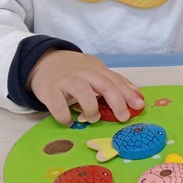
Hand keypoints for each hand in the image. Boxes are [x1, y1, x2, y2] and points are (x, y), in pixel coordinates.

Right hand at [27, 50, 144, 125]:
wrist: (44, 61)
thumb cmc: (74, 71)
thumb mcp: (96, 71)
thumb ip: (114, 82)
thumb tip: (137, 95)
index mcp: (96, 69)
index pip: (116, 80)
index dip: (128, 93)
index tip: (139, 105)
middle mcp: (83, 73)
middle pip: (104, 84)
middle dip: (116, 101)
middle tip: (123, 117)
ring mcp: (66, 80)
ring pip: (82, 90)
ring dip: (91, 107)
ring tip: (94, 119)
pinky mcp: (49, 90)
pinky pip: (57, 104)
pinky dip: (65, 115)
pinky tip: (69, 122)